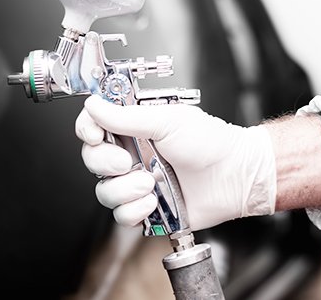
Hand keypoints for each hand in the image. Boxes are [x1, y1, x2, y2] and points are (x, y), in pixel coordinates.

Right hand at [76, 95, 275, 230]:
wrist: (234, 177)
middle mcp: (130, 153)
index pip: (93, 125)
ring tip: (149, 184)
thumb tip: (94, 105)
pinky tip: (153, 201)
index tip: (95, 135)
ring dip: (124, 189)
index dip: (86, 129)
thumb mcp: (166, 120)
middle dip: (105, 162)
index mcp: (132, 128)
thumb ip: (125, 116)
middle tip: (126, 161)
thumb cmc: (209, 143)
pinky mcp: (144, 206)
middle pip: (92, 159)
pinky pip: (121, 214)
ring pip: (104, 190)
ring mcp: (135, 181)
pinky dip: (134, 210)